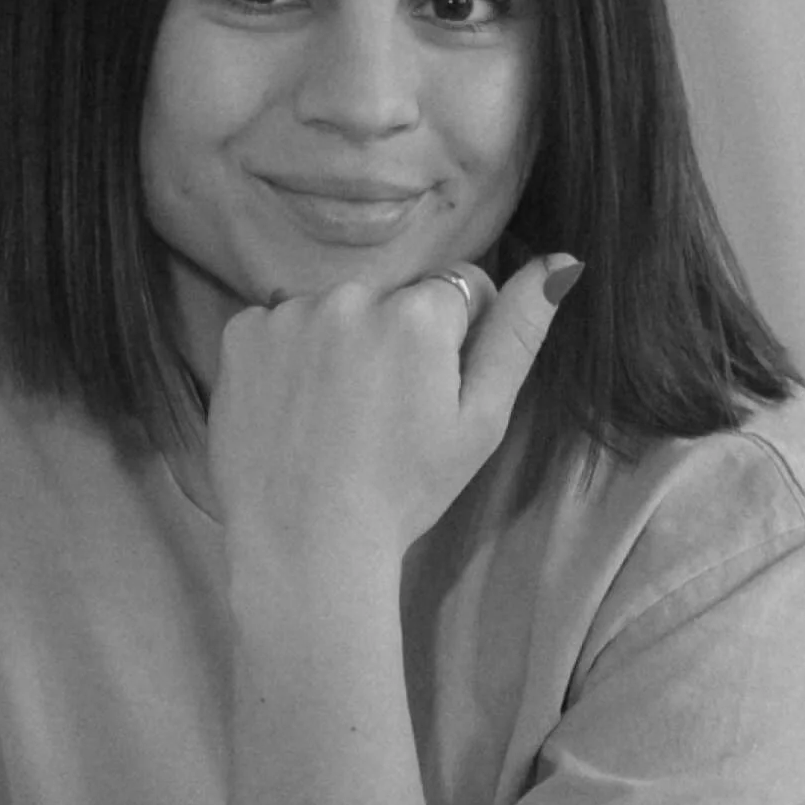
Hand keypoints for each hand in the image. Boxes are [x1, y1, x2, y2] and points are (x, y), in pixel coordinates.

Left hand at [206, 254, 582, 577]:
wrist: (304, 545)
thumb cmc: (405, 490)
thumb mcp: (481, 420)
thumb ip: (519, 332)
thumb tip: (564, 258)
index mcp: (420, 312)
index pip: (460, 289)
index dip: (457, 340)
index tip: (433, 394)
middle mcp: (352, 295)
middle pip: (393, 298)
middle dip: (395, 338)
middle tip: (382, 414)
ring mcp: (288, 312)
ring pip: (335, 311)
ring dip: (340, 345)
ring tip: (334, 417)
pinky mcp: (240, 334)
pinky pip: (278, 325)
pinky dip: (287, 357)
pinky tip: (292, 410)